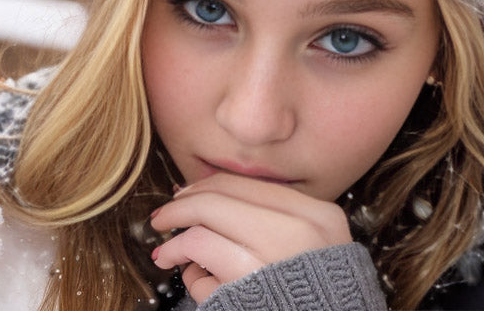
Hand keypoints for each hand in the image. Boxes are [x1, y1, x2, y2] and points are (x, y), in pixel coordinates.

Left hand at [149, 172, 351, 303]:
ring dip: (175, 246)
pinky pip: (204, 282)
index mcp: (316, 214)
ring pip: (201, 238)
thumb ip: (276, 213)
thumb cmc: (322, 288)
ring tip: (165, 254)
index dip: (204, 185)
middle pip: (216, 203)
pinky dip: (193, 280)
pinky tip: (196, 282)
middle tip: (161, 217)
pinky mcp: (250, 299)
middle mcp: (296, 235)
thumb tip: (207, 196)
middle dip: (179, 208)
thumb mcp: (318, 237)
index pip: (243, 184)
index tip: (183, 194)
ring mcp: (272, 267)